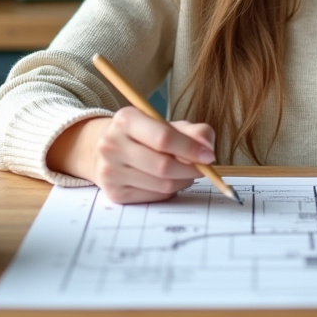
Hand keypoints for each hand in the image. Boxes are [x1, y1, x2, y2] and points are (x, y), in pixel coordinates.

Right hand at [46, 108, 216, 203]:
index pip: (163, 137)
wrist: (106, 150)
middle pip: (163, 166)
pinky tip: (168, 181)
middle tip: (203, 168)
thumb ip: (193, 132)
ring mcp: (110, 171)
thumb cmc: (144, 135)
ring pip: (161, 184)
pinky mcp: (113, 193)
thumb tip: (208, 149)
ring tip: (186, 173)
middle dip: (191, 169)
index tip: (209, 156)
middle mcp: (112, 144)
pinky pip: (154, 197)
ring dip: (183, 181)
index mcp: (126, 119)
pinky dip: (170, 191)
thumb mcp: (166, 124)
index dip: (191, 149)